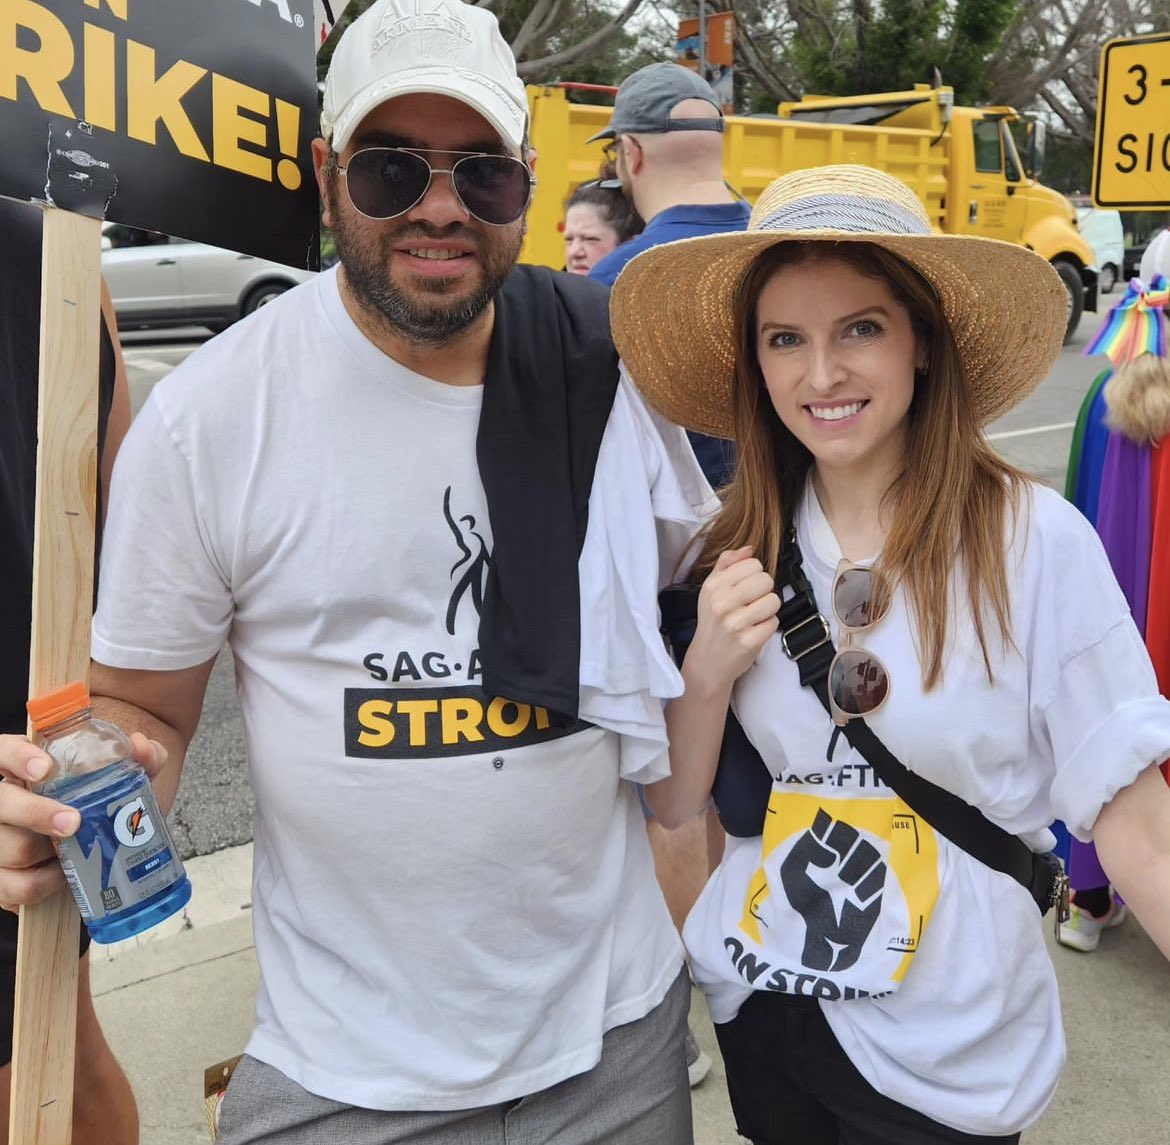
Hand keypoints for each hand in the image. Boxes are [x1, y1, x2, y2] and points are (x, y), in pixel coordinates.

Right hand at [0, 732, 166, 909]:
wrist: (92, 847)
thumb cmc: (100, 804)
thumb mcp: (121, 779)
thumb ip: (139, 758)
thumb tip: (141, 747)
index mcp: (22, 768)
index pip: (3, 751)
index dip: (17, 757)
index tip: (45, 768)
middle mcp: (1, 801)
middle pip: (0, 802)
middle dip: (35, 813)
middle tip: (72, 821)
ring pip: (9, 847)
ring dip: (45, 852)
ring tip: (74, 848)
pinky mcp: (1, 879)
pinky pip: (15, 886)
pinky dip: (43, 883)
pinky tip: (62, 874)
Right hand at [687, 546, 779, 688]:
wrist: (708, 660)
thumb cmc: (713, 623)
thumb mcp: (711, 590)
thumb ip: (727, 565)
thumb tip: (748, 549)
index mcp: (713, 586)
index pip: (753, 564)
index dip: (754, 575)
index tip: (745, 588)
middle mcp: (722, 603)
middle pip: (766, 580)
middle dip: (764, 591)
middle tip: (752, 603)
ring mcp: (735, 623)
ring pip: (774, 601)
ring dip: (768, 610)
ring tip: (753, 617)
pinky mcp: (749, 641)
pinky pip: (774, 622)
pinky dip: (767, 626)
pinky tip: (754, 630)